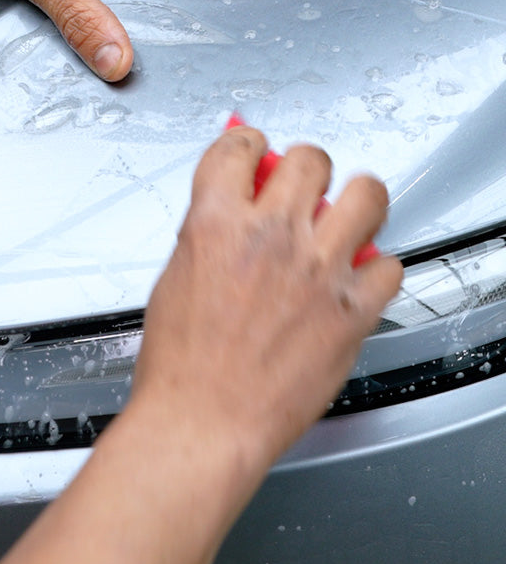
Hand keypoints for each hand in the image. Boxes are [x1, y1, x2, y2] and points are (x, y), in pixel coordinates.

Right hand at [132, 126, 401, 477]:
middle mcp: (271, 237)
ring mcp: (317, 271)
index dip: (249, 142)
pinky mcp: (351, 311)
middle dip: (304, 164)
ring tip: (349, 210)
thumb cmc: (179, 365)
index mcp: (216, 223)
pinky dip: (375, 268)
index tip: (256, 149)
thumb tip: (227, 216)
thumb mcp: (173, 278)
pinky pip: (389, 265)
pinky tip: (356, 276)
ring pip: (366, 194)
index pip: (239, 148)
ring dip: (356, 197)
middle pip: (309, 159)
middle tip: (303, 181)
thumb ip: (207, 236)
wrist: (203, 421)